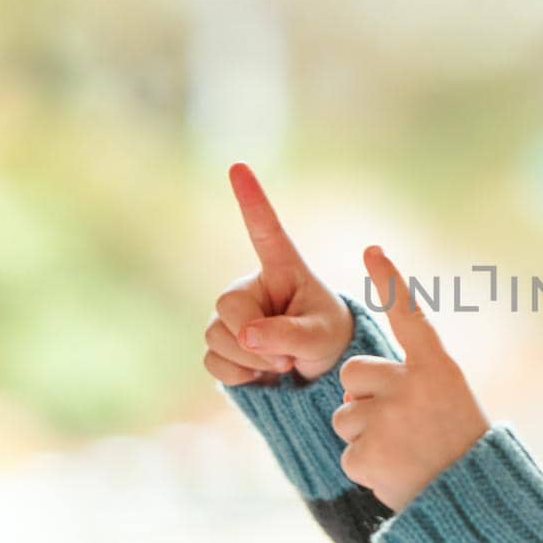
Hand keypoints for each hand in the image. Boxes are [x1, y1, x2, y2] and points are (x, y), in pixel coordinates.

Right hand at [202, 162, 353, 386]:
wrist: (317, 375)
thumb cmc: (329, 340)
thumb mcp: (321, 337)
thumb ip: (289, 334)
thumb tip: (247, 335)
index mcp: (282, 269)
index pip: (265, 231)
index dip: (252, 200)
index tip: (239, 166)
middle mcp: (251, 287)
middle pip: (228, 308)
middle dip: (255, 340)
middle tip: (288, 357)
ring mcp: (232, 316)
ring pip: (217, 339)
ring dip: (250, 362)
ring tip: (282, 364)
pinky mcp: (221, 344)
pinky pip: (212, 362)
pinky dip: (238, 375)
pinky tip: (259, 375)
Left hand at [330, 245, 490, 513]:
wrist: (472, 503)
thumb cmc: (458, 446)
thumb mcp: (447, 400)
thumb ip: (406, 380)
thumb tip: (351, 385)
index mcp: (436, 368)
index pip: (410, 315)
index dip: (390, 281)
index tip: (372, 249)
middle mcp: (410, 386)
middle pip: (353, 374)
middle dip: (363, 396)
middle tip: (399, 425)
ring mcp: (387, 419)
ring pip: (344, 415)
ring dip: (363, 434)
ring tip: (401, 452)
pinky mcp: (366, 454)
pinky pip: (346, 452)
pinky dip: (364, 466)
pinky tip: (393, 473)